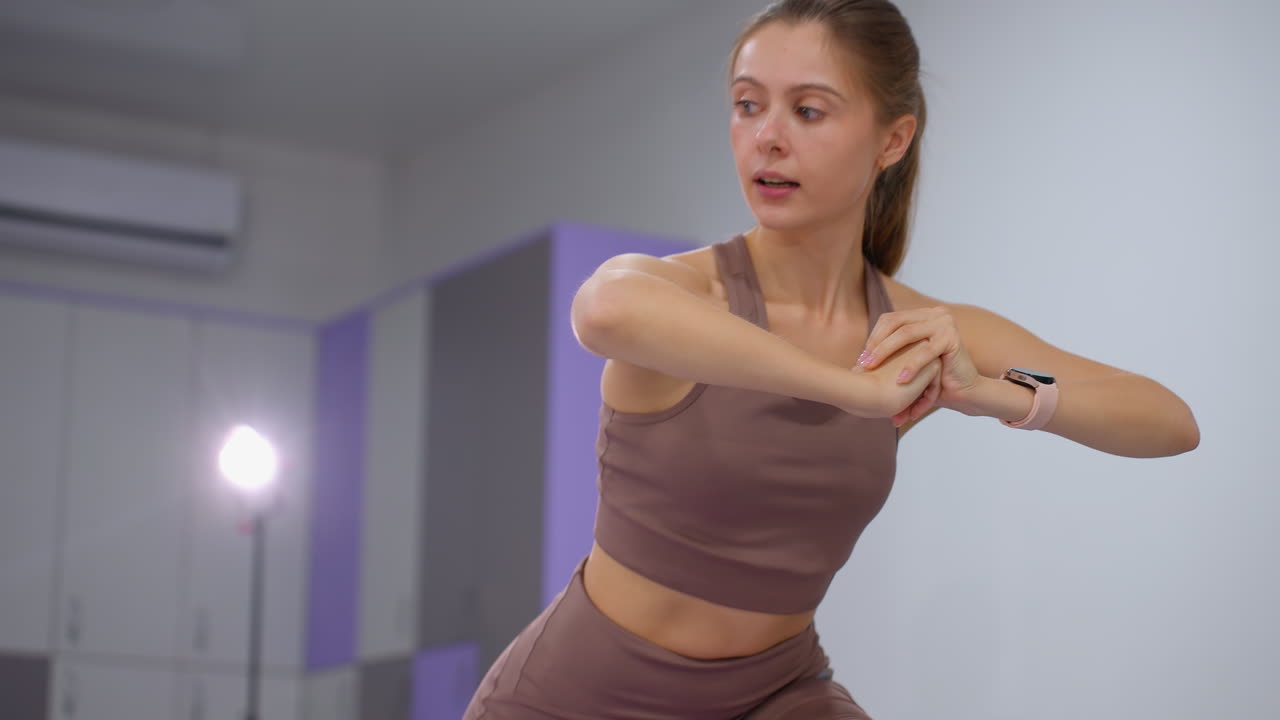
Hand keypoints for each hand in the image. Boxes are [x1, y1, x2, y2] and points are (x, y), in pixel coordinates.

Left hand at [856, 306, 981, 426]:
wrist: (963, 392)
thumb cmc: (932, 379)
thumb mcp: (908, 361)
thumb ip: (890, 353)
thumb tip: (857, 361)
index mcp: (922, 315)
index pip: (890, 319)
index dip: (874, 337)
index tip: (861, 358)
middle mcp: (934, 314)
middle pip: (896, 323)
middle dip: (876, 344)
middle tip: (863, 364)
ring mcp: (945, 323)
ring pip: (906, 334)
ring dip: (886, 351)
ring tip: (872, 368)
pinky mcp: (953, 338)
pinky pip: (926, 352)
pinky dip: (911, 366)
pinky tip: (901, 380)